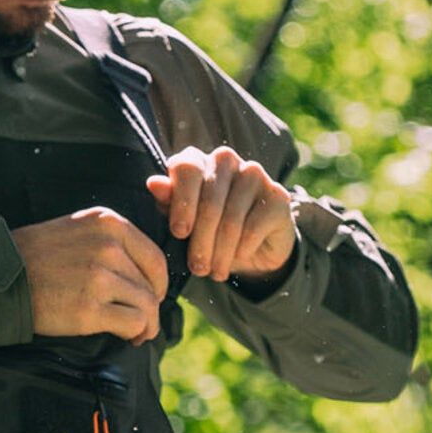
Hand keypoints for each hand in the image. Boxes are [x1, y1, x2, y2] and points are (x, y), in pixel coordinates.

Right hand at [13, 207, 168, 343]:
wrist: (0, 277)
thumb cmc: (34, 258)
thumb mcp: (76, 230)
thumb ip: (110, 243)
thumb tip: (143, 275)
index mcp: (107, 222)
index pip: (154, 257)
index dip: (158, 283)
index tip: (151, 296)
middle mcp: (108, 245)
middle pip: (152, 284)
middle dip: (151, 307)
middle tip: (141, 321)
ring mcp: (99, 276)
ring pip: (147, 305)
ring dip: (146, 325)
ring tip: (135, 333)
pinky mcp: (90, 308)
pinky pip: (133, 323)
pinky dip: (135, 334)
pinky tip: (126, 338)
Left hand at [146, 146, 295, 282]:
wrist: (252, 249)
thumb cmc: (210, 232)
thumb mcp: (184, 223)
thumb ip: (169, 203)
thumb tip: (153, 184)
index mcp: (199, 161)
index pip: (187, 168)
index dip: (182, 202)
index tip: (179, 233)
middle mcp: (226, 160)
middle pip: (209, 200)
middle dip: (201, 241)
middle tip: (198, 268)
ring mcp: (254, 174)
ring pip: (231, 218)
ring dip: (221, 252)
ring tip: (215, 272)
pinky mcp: (278, 195)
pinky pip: (254, 226)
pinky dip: (243, 248)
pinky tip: (240, 257)